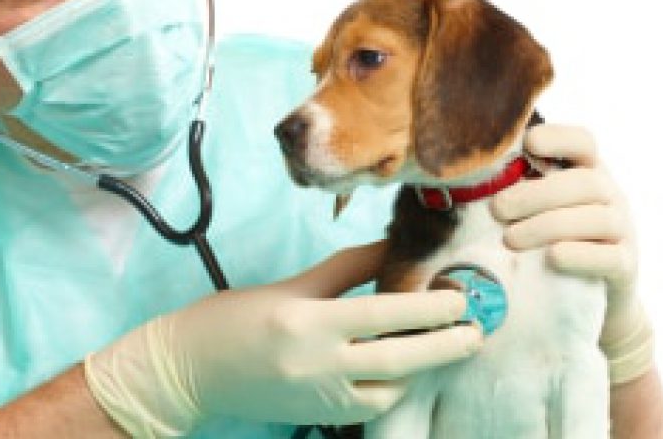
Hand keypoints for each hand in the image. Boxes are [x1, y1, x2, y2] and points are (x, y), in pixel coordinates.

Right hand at [84, 242, 482, 435]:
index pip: (384, 315)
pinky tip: (402, 370)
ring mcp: (317, 397)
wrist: (187, 371)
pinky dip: (390, 388)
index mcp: (307, 322)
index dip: (429, 309)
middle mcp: (315, 364)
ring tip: (441, 347)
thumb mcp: (291, 285)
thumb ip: (345, 269)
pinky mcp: (315, 416)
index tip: (461, 299)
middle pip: (398, 361)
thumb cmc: (232, 318)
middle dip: (444, 348)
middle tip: (476, 333)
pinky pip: (367, 407)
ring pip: (388, 390)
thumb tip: (392, 246)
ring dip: (419, 370)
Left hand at [490, 124, 653, 384]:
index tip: (528, 144)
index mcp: (587, 173)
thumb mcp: (535, 212)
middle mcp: (610, 196)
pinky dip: (580, 255)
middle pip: (585, 182)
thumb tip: (455, 178)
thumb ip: (513, 191)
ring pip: (597, 217)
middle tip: (497, 210)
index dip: (559, 138)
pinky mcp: (625, 267)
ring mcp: (623, 231)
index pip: (583, 143)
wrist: (590, 300)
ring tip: (510, 240)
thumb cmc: (549, 244)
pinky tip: (552, 257)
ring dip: (550, 225)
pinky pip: (609, 257)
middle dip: (536, 194)